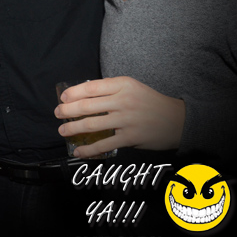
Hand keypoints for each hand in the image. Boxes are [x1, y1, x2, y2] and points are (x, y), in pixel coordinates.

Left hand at [55, 77, 184, 157]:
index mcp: (122, 85)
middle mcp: (123, 101)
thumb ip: (110, 90)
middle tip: (58, 114)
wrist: (178, 120)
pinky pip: (104, 144)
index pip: (91, 87)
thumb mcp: (132, 87)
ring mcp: (126, 120)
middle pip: (87, 105)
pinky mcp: (130, 138)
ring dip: (72, 129)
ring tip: (63, 131)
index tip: (63, 98)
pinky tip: (78, 152)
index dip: (73, 93)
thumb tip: (82, 96)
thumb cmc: (150, 102)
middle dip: (67, 111)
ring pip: (92, 124)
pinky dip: (88, 149)